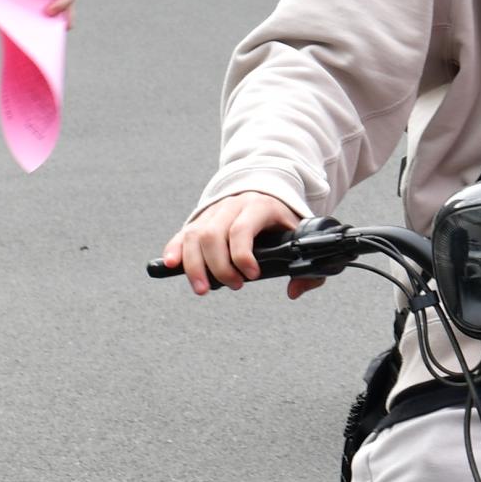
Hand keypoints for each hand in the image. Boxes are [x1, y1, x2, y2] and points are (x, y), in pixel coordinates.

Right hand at [164, 189, 305, 294]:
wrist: (268, 190)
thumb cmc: (285, 218)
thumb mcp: (303, 236)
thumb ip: (309, 266)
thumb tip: (294, 291)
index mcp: (261, 205)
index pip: (242, 228)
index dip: (242, 255)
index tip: (252, 275)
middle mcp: (233, 205)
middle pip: (213, 235)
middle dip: (219, 267)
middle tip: (233, 286)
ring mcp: (214, 211)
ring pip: (195, 235)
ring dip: (195, 266)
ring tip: (203, 289)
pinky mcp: (200, 219)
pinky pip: (183, 233)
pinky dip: (174, 249)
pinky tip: (171, 265)